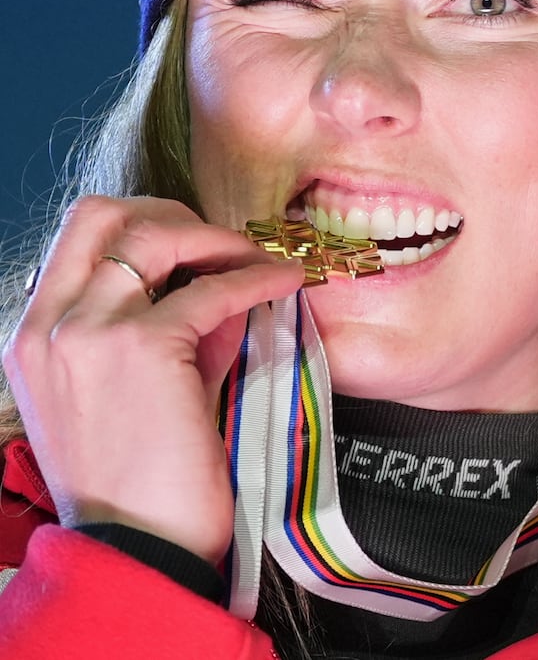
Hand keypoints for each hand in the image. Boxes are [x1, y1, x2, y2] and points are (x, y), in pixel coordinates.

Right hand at [2, 196, 304, 563]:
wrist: (136, 547)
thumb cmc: (139, 481)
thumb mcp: (130, 391)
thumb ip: (165, 331)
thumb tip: (220, 283)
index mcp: (30, 335)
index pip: (76, 236)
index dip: (142, 225)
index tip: (193, 245)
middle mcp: (45, 325)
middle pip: (100, 212)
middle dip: (169, 212)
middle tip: (223, 242)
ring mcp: (85, 331)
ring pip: (151, 234)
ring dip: (215, 238)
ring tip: (259, 259)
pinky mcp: (140, 347)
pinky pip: (209, 288)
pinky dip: (256, 275)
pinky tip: (285, 280)